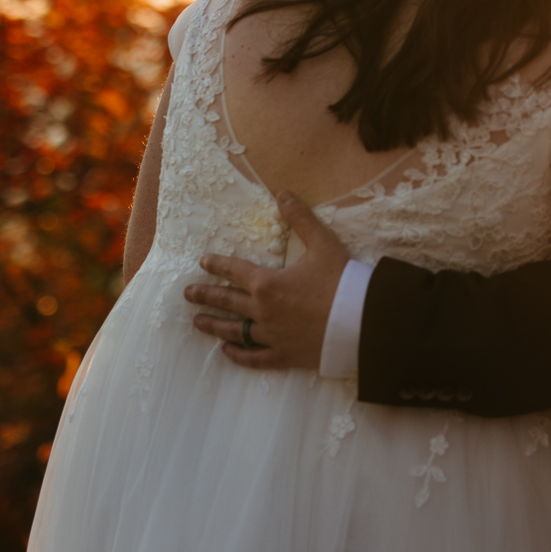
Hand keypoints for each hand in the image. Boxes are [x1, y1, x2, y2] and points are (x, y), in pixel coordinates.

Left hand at [184, 191, 350, 369]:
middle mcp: (262, 311)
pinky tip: (227, 351)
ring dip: (213, 325)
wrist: (362, 321)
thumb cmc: (342, 280)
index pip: (234, 271)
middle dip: (204, 296)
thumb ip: (300, 218)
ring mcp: (271, 336)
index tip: (203, 263)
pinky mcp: (284, 355)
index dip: (217, 265)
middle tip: (188, 293)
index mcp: (267, 283)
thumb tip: (283, 193)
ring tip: (197, 322)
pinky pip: (254, 358)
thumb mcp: (323, 243)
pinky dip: (238, 355)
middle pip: (226, 302)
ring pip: (234, 331)